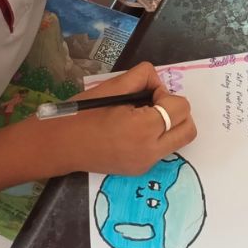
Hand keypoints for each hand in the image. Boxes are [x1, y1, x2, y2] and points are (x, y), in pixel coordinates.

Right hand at [62, 62, 195, 174]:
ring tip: (144, 117)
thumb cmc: (83, 113)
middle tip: (152, 104)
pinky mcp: (140, 170)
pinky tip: (134, 131)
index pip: (180, 107)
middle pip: (188, 128)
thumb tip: (158, 83)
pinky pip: (163, 149)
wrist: (60, 145)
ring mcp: (146, 164)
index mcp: (143, 128)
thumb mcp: (113, 87)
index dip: (165, 94)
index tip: (146, 93)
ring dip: (170, 124)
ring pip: (179, 140)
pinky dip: (158, 136)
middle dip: (176, 111)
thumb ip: (142, 77)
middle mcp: (150, 151)